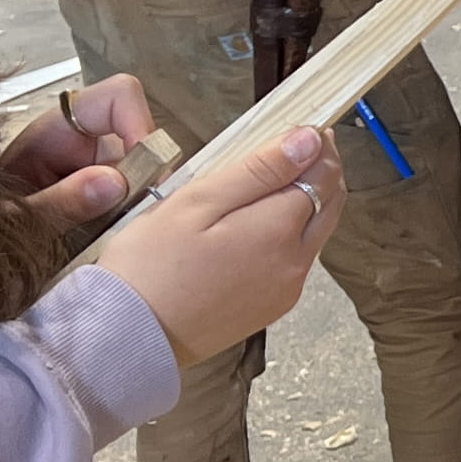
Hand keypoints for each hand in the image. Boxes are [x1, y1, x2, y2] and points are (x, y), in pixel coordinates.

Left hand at [0, 75, 158, 233]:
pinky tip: (101, 237)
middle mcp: (82, 142)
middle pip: (138, 143)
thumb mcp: (12, 214)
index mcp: (56, 128)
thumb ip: (58, 202)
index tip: (144, 170)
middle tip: (124, 217)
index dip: (140, 124)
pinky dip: (125, 221)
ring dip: (131, 207)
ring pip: (140, 176)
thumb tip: (113, 184)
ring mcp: (94, 169)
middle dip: (139, 181)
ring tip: (100, 234)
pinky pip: (129, 201)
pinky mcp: (100, 196)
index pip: (119, 97)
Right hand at [92, 125, 343, 365]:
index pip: (322, 175)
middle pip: (329, 203)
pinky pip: (298, 258)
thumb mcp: (198, 201)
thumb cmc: (151, 265)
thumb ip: (259, 169)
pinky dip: (293, 231)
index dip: (318, 146)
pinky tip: (263, 220)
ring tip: (279, 176)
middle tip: (300, 144)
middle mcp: (295, 263)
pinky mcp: (273, 306)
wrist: (130, 335)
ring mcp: (287, 289)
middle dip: (322, 170)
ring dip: (309, 200)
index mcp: (279, 231)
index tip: (306, 127)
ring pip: (316, 231)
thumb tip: (310, 141)